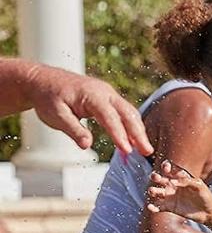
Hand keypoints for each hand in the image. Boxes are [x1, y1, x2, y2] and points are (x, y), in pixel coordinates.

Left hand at [25, 63, 152, 155]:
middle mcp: (105, 92)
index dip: (120, 135)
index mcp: (92, 95)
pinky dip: (131, 125)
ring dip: (137, 130)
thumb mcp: (55, 116)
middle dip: (138, 133)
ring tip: (144, 148)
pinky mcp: (108, 99)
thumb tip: (87, 145)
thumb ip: (73, 130)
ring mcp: (108, 94)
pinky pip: (124, 112)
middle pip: (128, 113)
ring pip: (129, 112)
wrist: (44, 80)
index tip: (127, 150)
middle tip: (147, 151)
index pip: (110, 117)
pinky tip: (133, 139)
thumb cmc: (48, 98)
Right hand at [146, 160, 211, 223]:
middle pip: (159, 179)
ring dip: (152, 191)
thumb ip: (187, 181)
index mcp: (180, 178)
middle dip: (155, 176)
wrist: (208, 212)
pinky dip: (153, 207)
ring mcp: (170, 196)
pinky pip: (158, 207)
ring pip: (156, 192)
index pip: (170, 169)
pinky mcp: (169, 207)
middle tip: (157, 177)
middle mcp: (173, 186)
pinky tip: (151, 207)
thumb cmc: (205, 196)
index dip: (165, 166)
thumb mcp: (199, 186)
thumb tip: (171, 182)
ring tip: (153, 191)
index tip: (166, 168)